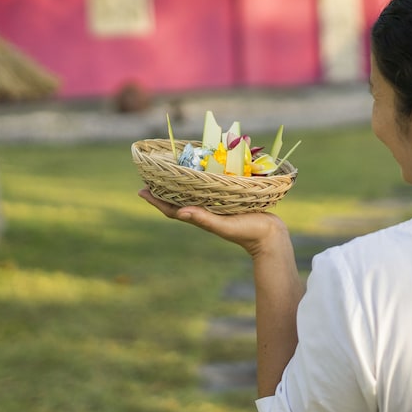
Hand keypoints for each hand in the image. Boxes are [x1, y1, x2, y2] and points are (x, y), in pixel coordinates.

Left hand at [138, 188, 290, 257]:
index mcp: (201, 217)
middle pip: (179, 200)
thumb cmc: (247, 231)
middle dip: (164, 190)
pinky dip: (200, 185)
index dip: (156, 201)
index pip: (172, 209)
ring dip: (180, 186)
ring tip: (171, 174)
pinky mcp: (229, 203)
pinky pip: (209, 192)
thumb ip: (204, 219)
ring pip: (193, 195)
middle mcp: (206, 212)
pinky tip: (202, 176)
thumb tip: (180, 211)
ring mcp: (217, 208)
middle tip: (152, 177)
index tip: (141, 190)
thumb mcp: (224, 226)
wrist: (270, 236)